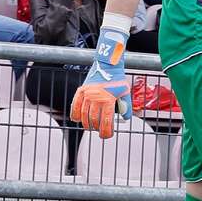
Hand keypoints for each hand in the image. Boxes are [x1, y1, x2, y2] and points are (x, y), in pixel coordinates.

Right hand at [70, 22, 130, 138]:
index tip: (107, 135)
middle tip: (100, 132)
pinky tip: (77, 120)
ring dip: (87, 124)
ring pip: (84, 115)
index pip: (105, 122)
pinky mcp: (81, 90)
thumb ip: (126, 107)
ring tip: (91, 127)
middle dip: (97, 129)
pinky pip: (75, 106)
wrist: (108, 64)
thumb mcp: (125, 92)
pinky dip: (75, 114)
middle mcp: (97, 98)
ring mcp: (87, 94)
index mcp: (108, 100)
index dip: (106, 132)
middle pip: (94, 121)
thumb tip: (125, 119)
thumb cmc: (118, 78)